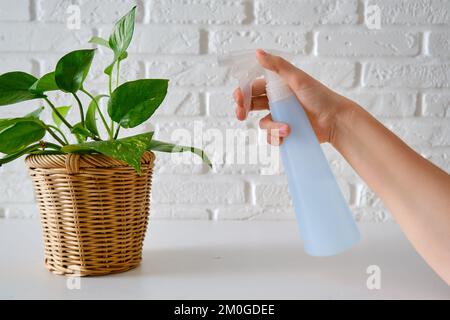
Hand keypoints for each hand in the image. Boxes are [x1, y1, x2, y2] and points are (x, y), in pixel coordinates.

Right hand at [233, 49, 353, 145]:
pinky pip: (272, 136)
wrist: (335, 120)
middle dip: (243, 109)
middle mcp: (277, 100)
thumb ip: (277, 66)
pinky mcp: (286, 131)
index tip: (238, 99)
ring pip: (263, 123)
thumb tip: (258, 53)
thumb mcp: (297, 78)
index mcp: (278, 85)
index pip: (253, 87)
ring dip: (272, 127)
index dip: (242, 92)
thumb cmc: (320, 96)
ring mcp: (281, 116)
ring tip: (287, 129)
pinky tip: (287, 135)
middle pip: (252, 104)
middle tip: (240, 114)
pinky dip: (276, 137)